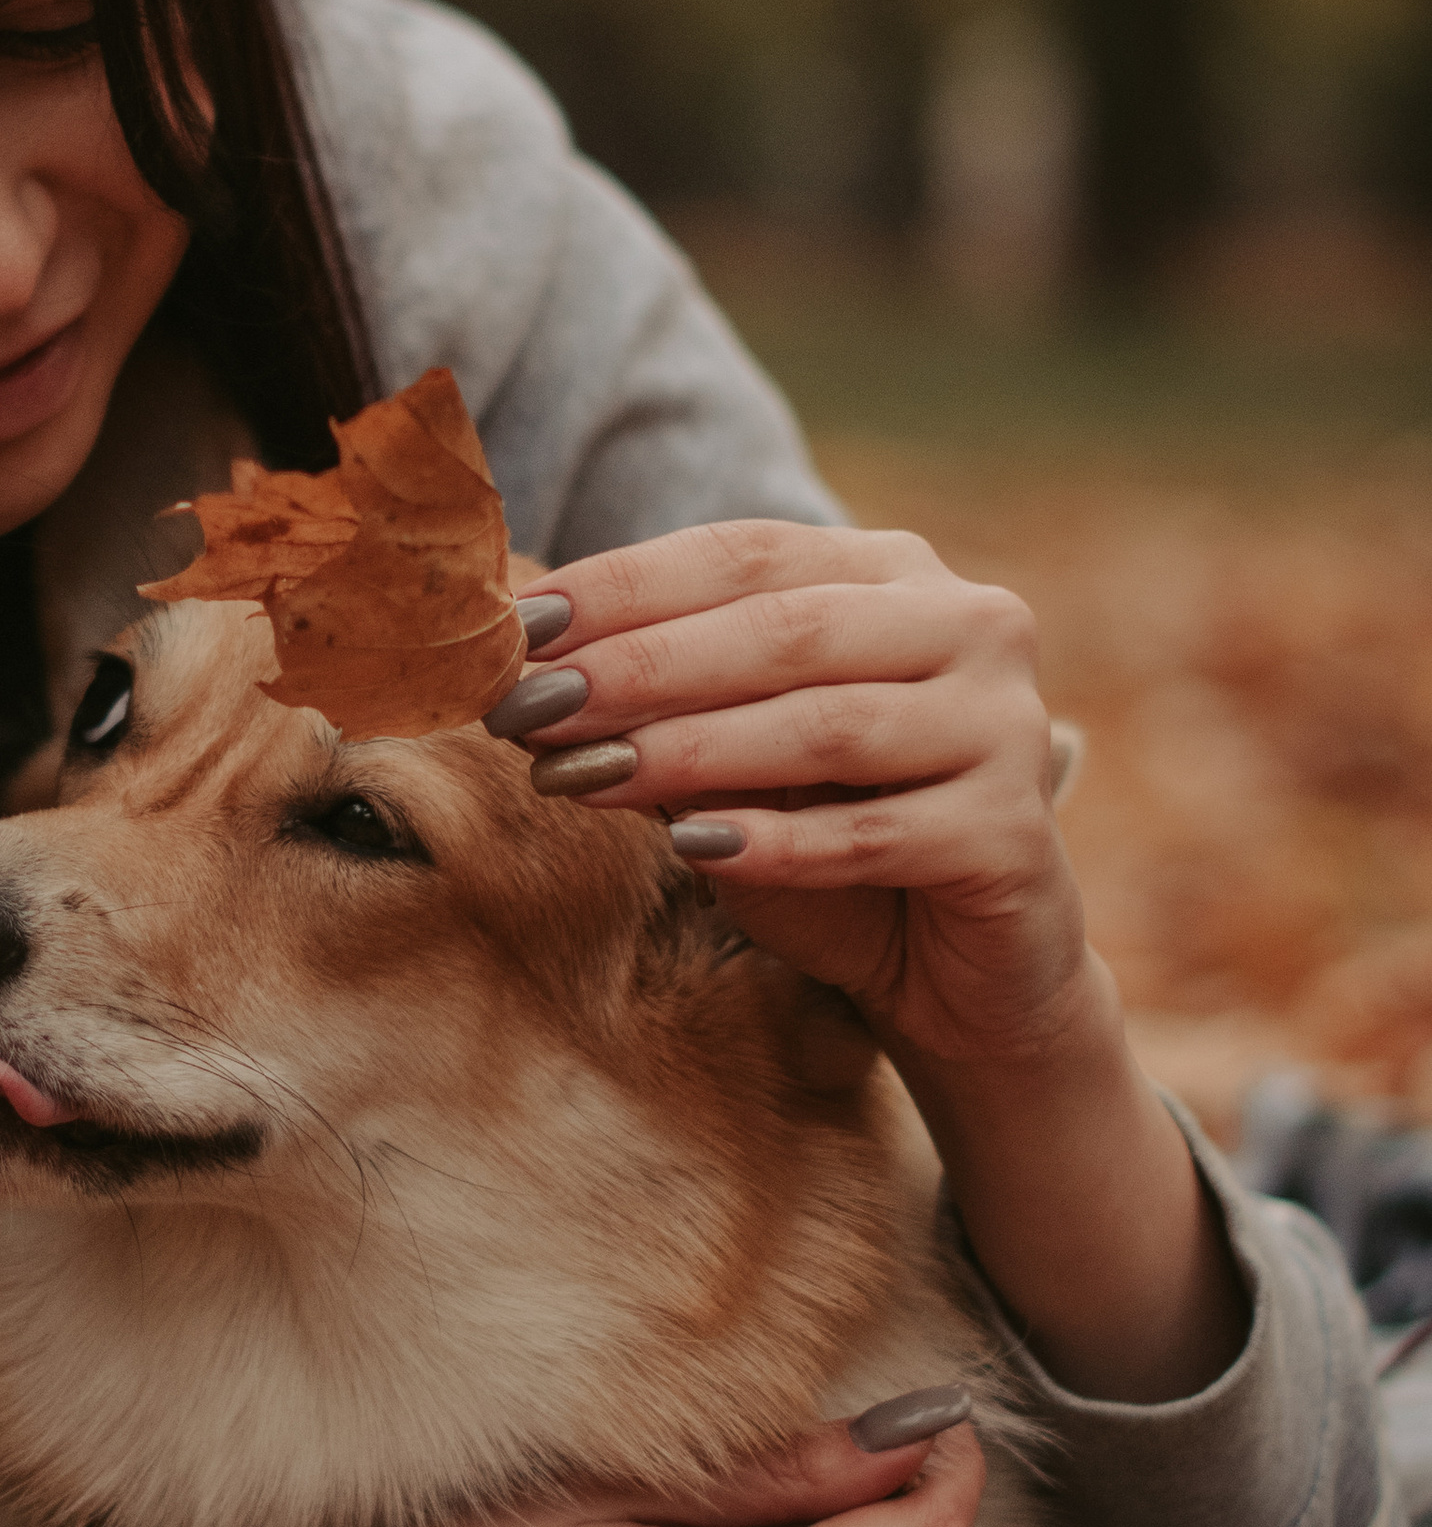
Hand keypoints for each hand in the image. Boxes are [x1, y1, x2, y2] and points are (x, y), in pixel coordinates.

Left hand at [501, 528, 1248, 1406]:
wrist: (963, 972)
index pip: (743, 554)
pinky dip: (776, 843)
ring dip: (688, 751)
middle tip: (531, 707)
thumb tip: (523, 666)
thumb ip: (662, 707)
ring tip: (581, 775)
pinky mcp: (1013, 834)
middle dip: (638, 667)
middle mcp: (970, 625)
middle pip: (782, 631)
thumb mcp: (734, 761)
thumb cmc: (832, 843)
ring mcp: (1004, 727)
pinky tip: (693, 850)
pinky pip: (874, 833)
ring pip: (825, 726)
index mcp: (895, 574)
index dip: (621, 586)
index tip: (513, 626)